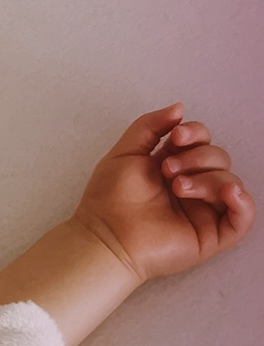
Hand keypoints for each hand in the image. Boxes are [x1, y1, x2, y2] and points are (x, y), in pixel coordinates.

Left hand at [73, 103, 253, 282]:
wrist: (104, 238)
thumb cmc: (107, 200)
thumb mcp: (124, 153)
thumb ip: (149, 125)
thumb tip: (179, 108)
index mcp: (172, 167)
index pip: (202, 141)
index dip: (196, 133)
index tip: (176, 137)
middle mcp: (190, 187)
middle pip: (218, 158)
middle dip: (197, 158)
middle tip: (167, 170)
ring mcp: (201, 212)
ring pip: (230, 183)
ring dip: (208, 179)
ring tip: (178, 187)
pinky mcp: (209, 236)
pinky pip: (242, 219)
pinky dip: (243, 204)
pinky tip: (228, 193)